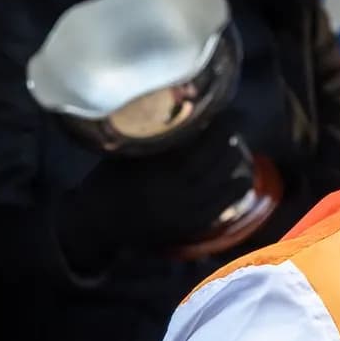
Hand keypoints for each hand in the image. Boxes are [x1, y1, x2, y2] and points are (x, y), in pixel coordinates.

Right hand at [59, 120, 254, 265]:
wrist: (97, 223)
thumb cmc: (109, 181)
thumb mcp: (128, 153)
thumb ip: (158, 139)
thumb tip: (188, 114)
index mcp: (159, 173)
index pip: (199, 147)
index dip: (217, 130)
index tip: (225, 112)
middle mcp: (178, 195)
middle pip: (214, 166)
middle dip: (227, 143)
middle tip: (236, 124)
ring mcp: (187, 214)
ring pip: (221, 188)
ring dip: (233, 166)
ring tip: (237, 147)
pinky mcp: (190, 229)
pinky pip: (220, 210)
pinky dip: (233, 194)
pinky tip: (242, 180)